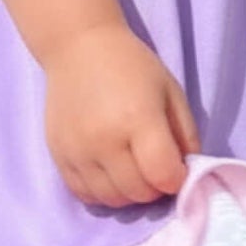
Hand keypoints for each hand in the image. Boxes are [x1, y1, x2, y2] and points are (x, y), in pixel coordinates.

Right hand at [41, 21, 202, 207]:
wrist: (78, 46)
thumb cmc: (131, 64)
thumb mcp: (170, 91)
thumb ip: (186, 135)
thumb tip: (187, 175)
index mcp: (137, 118)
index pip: (163, 176)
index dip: (177, 178)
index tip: (177, 166)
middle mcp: (104, 140)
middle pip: (139, 193)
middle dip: (155, 186)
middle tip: (154, 165)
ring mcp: (77, 151)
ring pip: (113, 200)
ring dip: (130, 192)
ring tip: (132, 167)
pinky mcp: (58, 156)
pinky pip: (84, 195)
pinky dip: (103, 191)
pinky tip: (109, 169)